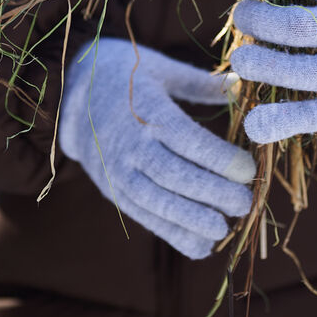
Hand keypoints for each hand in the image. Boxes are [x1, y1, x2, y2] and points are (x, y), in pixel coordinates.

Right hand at [59, 38, 254, 258]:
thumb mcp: (161, 69)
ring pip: (156, 200)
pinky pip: (143, 216)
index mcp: (145, 107)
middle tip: (244, 203)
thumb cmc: (125, 76)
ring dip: (192, 220)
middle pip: (173, 173)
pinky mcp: (112, 189)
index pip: (184, 137)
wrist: (69, 97)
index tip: (247, 169)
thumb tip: (241, 85)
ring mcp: (117, 169)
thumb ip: (200, 83)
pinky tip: (202, 246)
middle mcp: (129, 142)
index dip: (217, 157)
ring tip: (223, 229)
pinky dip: (172, 234)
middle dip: (211, 192)